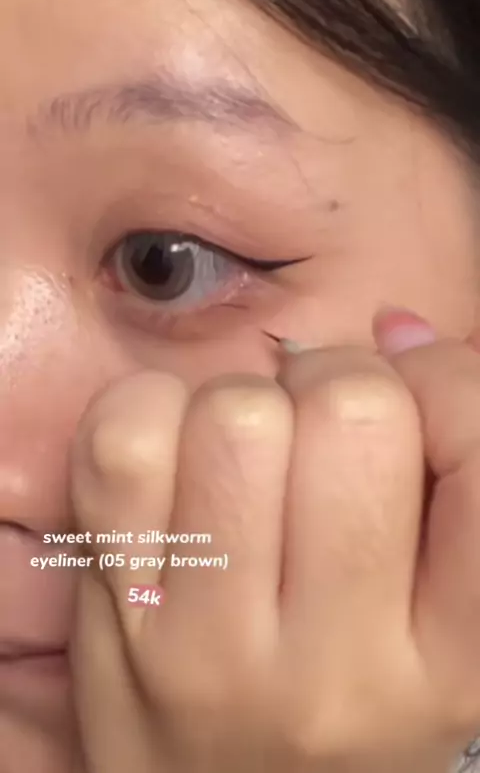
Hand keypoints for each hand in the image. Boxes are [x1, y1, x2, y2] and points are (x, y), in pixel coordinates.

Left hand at [69, 308, 479, 772]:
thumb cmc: (351, 701)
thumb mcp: (440, 617)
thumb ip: (448, 467)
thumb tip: (395, 329)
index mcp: (455, 658)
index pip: (478, 439)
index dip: (446, 384)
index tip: (416, 406)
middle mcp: (338, 665)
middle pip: (351, 410)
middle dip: (342, 385)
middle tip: (326, 429)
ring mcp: (212, 647)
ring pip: (236, 415)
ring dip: (249, 402)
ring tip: (252, 457)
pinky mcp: (116, 621)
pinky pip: (126, 441)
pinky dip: (154, 413)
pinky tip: (177, 459)